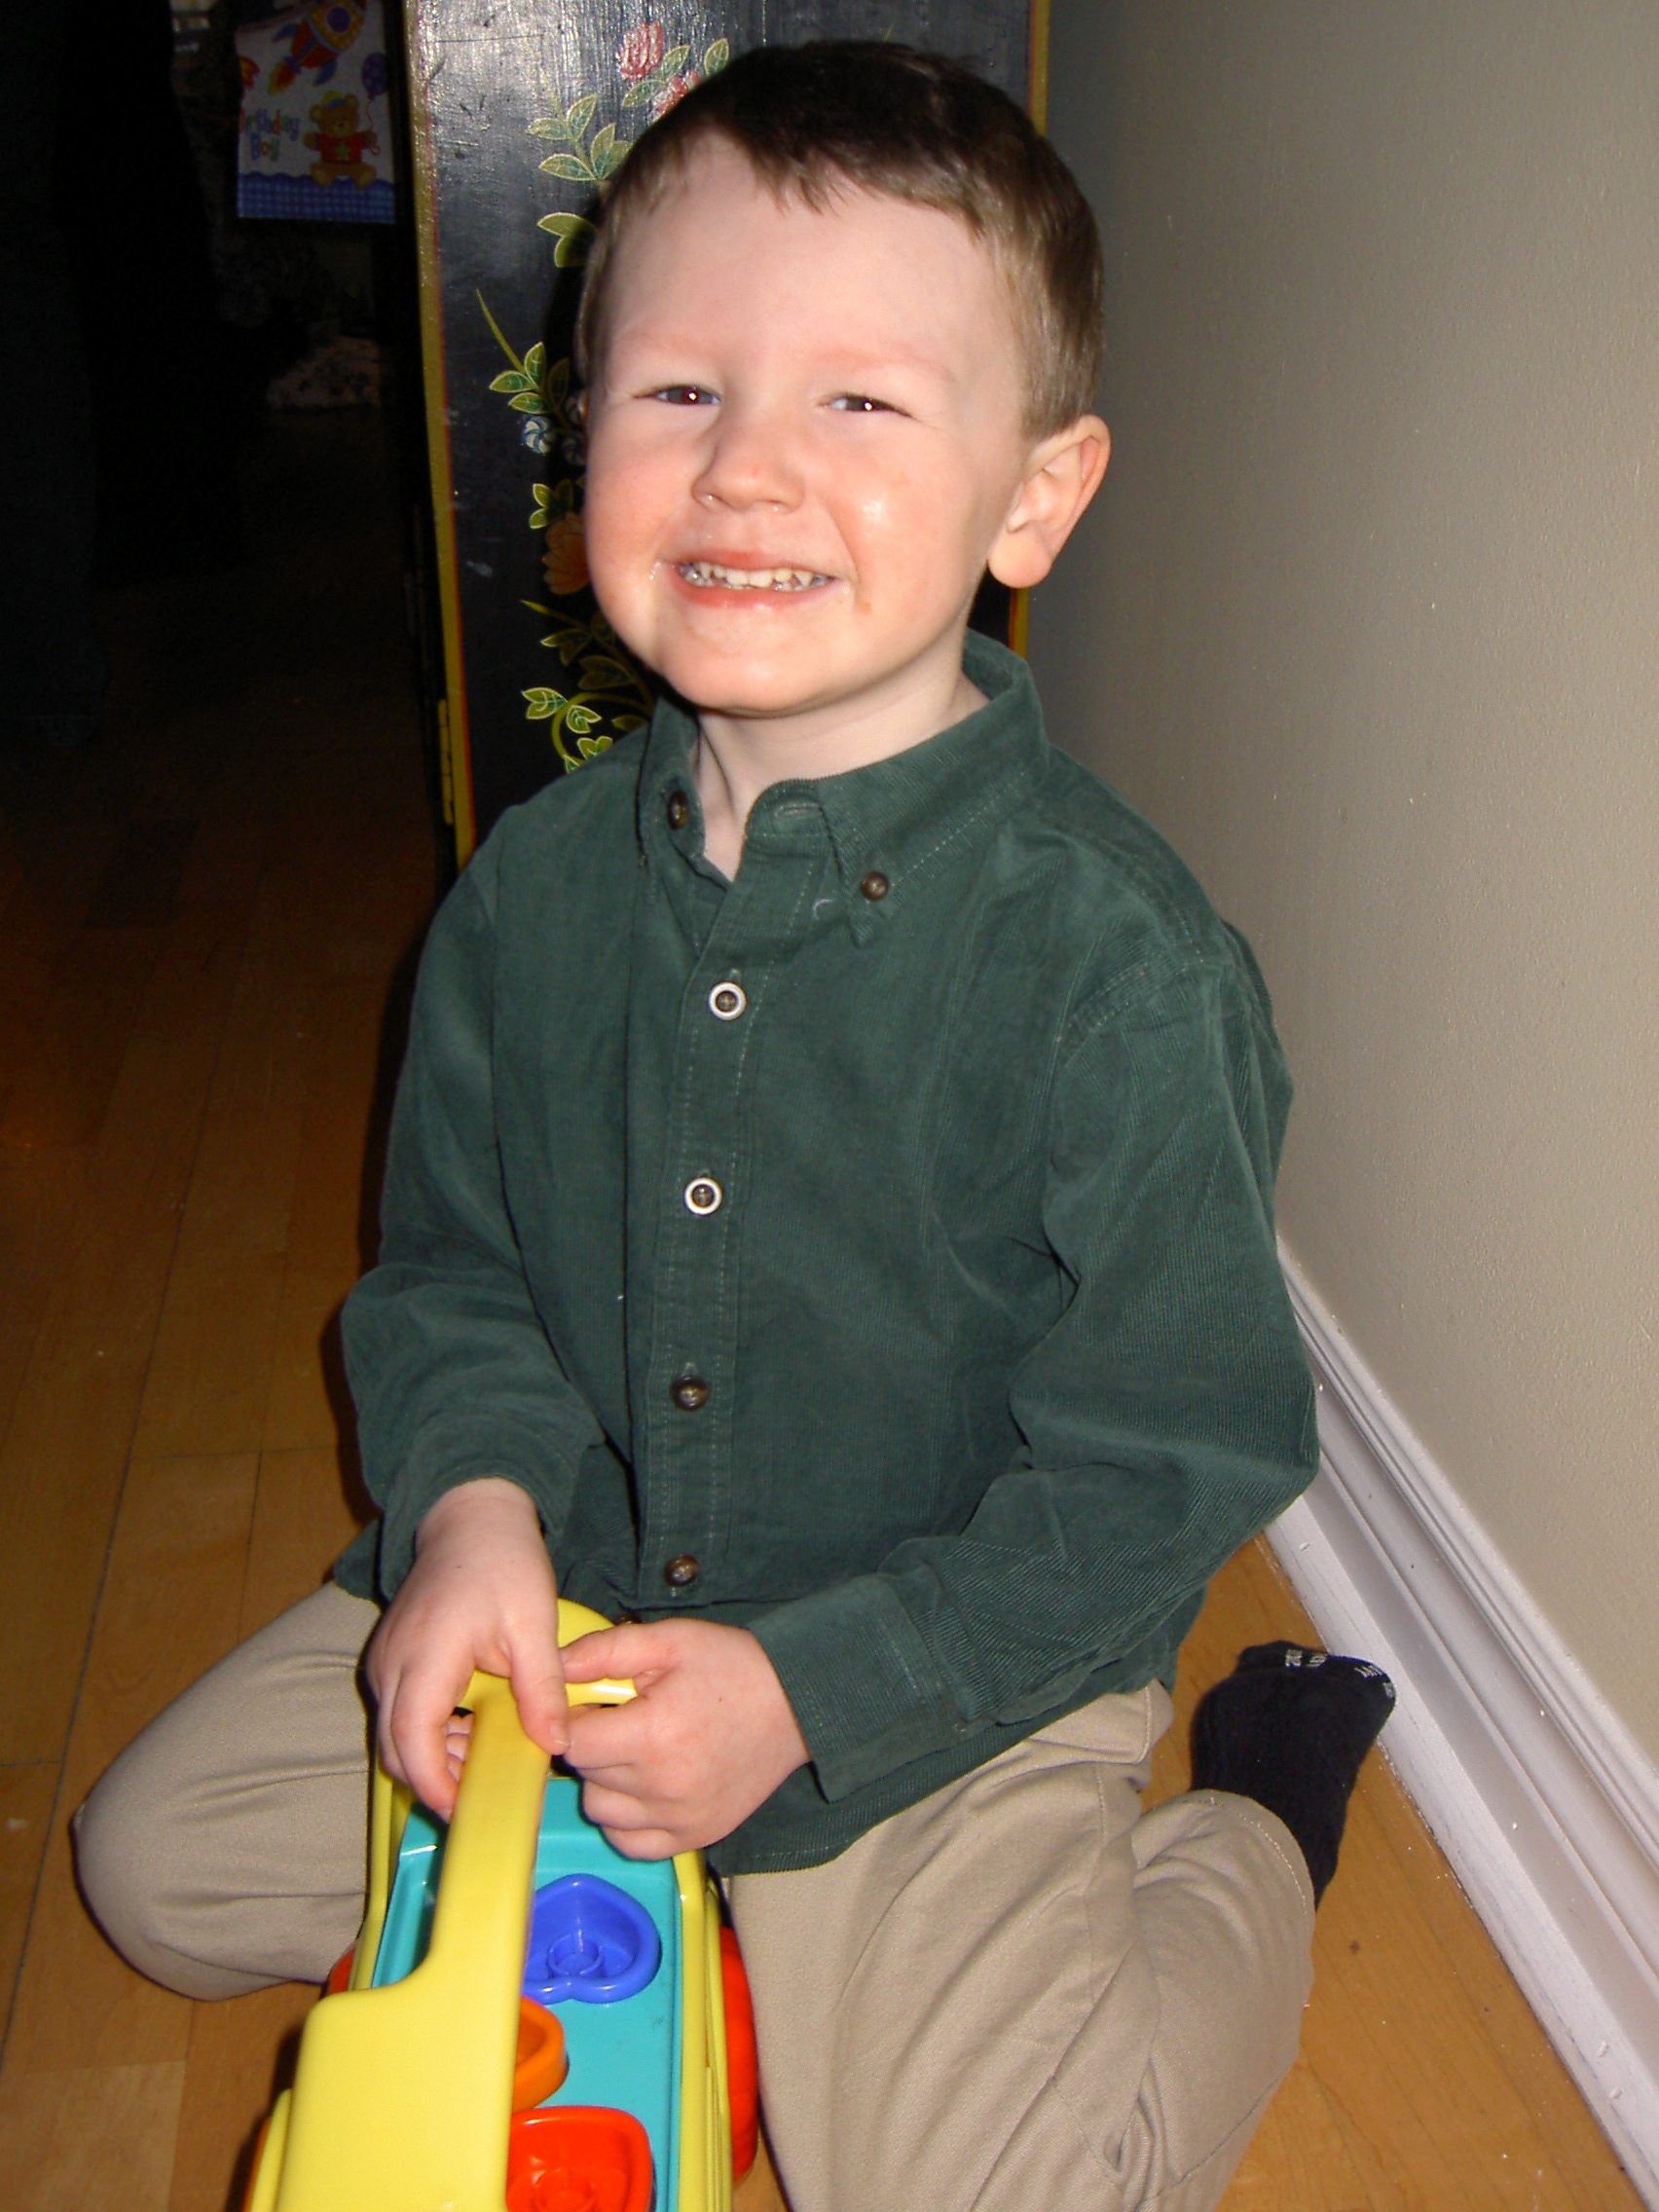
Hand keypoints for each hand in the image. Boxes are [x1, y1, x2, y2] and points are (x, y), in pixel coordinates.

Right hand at [365, 1478, 566, 1817]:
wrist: (471, 1519)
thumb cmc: (504, 1563)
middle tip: (486, 1791)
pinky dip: (428, 1733)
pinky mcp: (391, 1659)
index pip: (412, 1740)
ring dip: (432, 1756)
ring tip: (487, 1756)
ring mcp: (386, 1661)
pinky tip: (473, 1727)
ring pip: (394, 1734)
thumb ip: (541, 1687)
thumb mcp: (534, 1623)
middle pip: (395, 1748)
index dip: (434, 1783)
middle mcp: (392, 1664)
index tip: (466, 1809)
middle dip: (435, 1779)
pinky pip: (399, 1712)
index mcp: (426, 1656)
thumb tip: (555, 1745)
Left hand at [561, 1621, 808, 1857]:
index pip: (572, 1741)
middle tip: (622, 1720)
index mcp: (652, 1734)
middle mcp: (662, 1787)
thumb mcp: (668, 1640)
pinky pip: (632, 1843)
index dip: (574, 1717)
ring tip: (636, 1753)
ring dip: (607, 1783)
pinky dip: (628, 1820)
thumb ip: (604, 1651)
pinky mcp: (697, 1836)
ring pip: (602, 1812)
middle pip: (586, 1775)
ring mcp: (681, 1819)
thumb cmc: (731, 1665)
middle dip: (593, 1744)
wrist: (797, 1702)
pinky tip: (645, 1788)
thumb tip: (551, 1667)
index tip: (595, 1703)